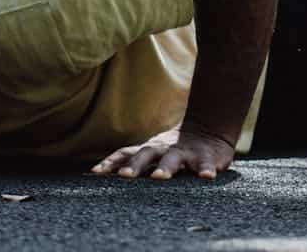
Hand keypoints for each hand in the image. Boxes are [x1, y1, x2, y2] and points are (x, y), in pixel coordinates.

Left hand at [90, 123, 234, 180]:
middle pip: (146, 154)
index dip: (111, 162)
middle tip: (124, 176)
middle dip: (135, 165)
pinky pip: (207, 164)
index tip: (96, 173)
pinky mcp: (207, 158)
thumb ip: (133, 162)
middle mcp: (164, 150)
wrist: (210, 130)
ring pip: (174, 158)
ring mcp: (185, 153)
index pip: (125, 154)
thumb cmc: (174, 148)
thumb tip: (97, 175)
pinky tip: (206, 176)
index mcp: (149, 150)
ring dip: (166, 167)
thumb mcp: (153, 153)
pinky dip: (206, 169)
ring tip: (160, 176)